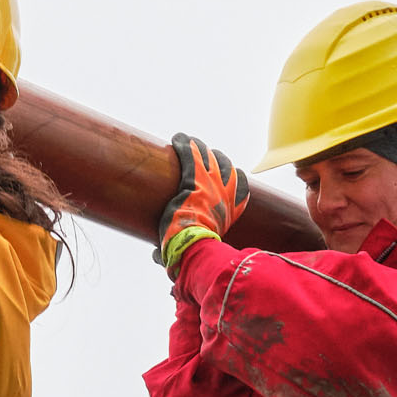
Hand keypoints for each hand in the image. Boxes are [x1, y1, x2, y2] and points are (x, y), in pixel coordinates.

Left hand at [158, 134, 249, 268]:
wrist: (196, 247)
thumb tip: (155, 258)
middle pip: (226, 166)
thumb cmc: (197, 252)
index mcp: (232, 209)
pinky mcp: (193, 179)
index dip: (233, 178)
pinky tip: (178, 138)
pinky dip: (184, 145)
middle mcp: (226, 193)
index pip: (240, 186)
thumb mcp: (197, 248)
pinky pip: (190, 155)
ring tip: (191, 142)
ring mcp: (211, 184)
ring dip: (200, 148)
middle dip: (217, 159)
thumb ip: (178, 248)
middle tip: (206, 155)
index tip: (226, 175)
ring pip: (208, 156)